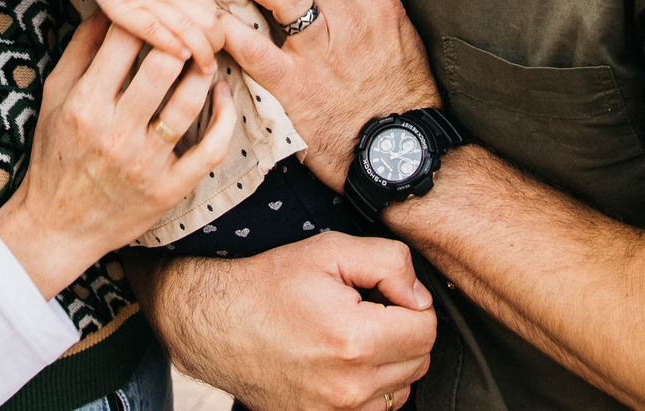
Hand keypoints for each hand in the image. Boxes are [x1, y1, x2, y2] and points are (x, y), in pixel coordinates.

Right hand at [0, 16, 238, 298]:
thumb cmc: (54, 154)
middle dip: (181, 38)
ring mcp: (145, 164)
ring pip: (189, 103)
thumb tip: (109, 7)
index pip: (124, 41)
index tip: (159, 7)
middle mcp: (114, 133)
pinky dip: (225, 117)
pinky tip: (223, 94)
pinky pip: (210, 149)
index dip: (147, 14)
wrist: (57, 226)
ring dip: (204, 71)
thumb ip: (80, 49)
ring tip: (207, 55)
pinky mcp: (168, 190)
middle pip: (162, 66)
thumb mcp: (54, 96)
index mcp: (84, 105)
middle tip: (192, 26)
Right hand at [63, 0, 223, 68]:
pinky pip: (153, 28)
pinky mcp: (125, 8)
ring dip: (201, 51)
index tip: (215, 46)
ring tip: (207, 68)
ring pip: (186, 28)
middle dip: (215, 44)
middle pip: (206, 21)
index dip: (216, 29)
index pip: (209, 9)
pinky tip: (180, 56)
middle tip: (214, 63)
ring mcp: (149, 0)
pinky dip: (170, 44)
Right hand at [133, 233, 436, 410]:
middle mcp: (350, 386)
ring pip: (401, 388)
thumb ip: (389, 263)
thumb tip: (419, 294)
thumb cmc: (268, 286)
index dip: (411, 303)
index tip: (386, 294)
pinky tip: (344, 361)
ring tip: (352, 335)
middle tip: (368, 310)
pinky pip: (374, 409)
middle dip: (403, 331)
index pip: (427, 329)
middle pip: (419, 360)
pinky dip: (370, 386)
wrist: (218, 323)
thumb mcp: (329, 250)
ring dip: (390, 361)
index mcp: (355, 340)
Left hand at [222, 0, 439, 191]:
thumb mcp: (404, 39)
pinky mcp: (293, 86)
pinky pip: (251, 48)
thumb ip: (376, 7)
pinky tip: (220, 28)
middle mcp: (350, 20)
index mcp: (379, 5)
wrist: (402, 155)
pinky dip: (228, 32)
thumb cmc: (405, 100)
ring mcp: (320, 52)